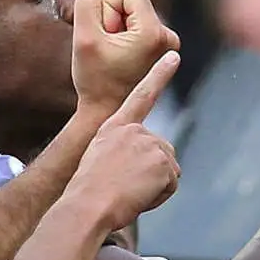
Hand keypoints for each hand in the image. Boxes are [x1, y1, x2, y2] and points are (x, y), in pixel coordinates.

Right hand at [70, 51, 182, 230]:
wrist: (87, 205)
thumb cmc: (86, 193)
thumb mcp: (98, 163)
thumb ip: (122, 155)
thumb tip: (145, 167)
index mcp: (115, 127)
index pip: (142, 95)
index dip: (159, 75)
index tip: (173, 55)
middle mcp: (135, 131)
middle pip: (160, 152)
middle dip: (150, 174)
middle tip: (123, 187)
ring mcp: (151, 143)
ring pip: (166, 171)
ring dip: (153, 187)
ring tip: (127, 192)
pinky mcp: (163, 160)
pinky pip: (170, 186)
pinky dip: (158, 196)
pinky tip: (137, 197)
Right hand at [72, 0, 181, 118]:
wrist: (106, 112)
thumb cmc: (95, 80)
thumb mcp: (83, 38)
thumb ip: (87, 4)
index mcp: (154, 32)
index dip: (108, 6)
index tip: (106, 35)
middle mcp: (167, 35)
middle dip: (113, 18)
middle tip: (108, 47)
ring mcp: (167, 42)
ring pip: (132, 11)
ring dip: (116, 28)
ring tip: (113, 53)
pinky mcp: (161, 46)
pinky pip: (136, 23)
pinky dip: (124, 35)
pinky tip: (120, 56)